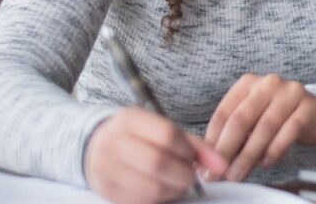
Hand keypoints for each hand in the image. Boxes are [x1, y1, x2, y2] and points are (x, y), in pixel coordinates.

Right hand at [85, 107, 227, 203]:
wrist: (93, 147)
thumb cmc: (135, 137)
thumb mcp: (159, 128)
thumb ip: (193, 145)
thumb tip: (222, 165)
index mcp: (129, 120)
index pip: (167, 135)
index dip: (188, 151)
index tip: (194, 158)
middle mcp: (114, 143)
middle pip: (159, 163)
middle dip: (184, 174)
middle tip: (188, 174)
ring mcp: (107, 169)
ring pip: (152, 188)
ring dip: (173, 190)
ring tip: (175, 182)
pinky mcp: (107, 192)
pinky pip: (142, 202)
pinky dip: (159, 199)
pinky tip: (161, 190)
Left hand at [204, 73, 315, 181]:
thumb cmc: (279, 115)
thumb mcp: (254, 116)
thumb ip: (236, 131)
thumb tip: (214, 157)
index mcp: (247, 83)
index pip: (224, 112)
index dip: (213, 139)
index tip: (207, 161)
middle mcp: (267, 84)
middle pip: (241, 119)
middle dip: (228, 149)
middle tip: (221, 172)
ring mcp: (289, 93)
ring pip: (264, 128)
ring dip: (249, 155)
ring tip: (240, 172)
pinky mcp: (307, 108)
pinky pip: (288, 132)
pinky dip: (274, 150)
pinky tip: (265, 163)